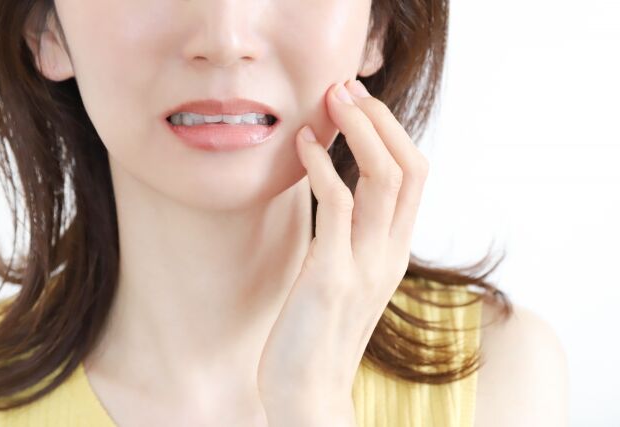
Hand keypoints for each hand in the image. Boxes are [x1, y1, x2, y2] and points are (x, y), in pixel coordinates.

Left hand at [257, 79, 429, 425]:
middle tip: (346, 89)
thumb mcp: (345, 276)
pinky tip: (303, 146)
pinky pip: (336, 205)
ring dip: (358, 130)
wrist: (308, 392)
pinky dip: (321, 166)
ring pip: (382, 177)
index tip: (360, 104)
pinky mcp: (332, 274)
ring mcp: (365, 263)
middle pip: (409, 166)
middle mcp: (389, 253)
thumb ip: (350, 237)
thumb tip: (335, 194)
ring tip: (331, 101)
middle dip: (380, 119)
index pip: (415, 176)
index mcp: (394, 251)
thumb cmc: (318, 332)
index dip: (392, 132)